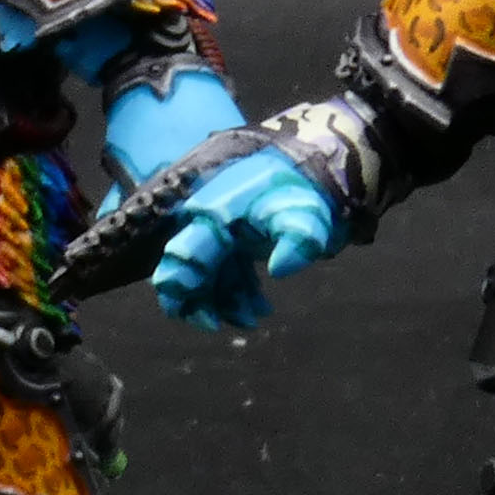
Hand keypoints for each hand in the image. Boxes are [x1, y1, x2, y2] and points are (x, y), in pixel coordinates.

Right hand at [152, 149, 337, 332]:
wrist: (311, 171)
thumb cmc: (303, 192)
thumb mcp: (305, 214)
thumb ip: (296, 240)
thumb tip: (280, 270)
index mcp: (212, 216)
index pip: (183, 259)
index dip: (186, 295)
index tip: (211, 323)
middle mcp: (204, 223)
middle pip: (186, 272)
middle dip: (202, 303)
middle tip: (227, 324)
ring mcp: (215, 231)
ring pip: (207, 276)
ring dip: (227, 302)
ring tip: (259, 315)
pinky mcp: (228, 237)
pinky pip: (222, 271)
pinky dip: (237, 292)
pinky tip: (261, 305)